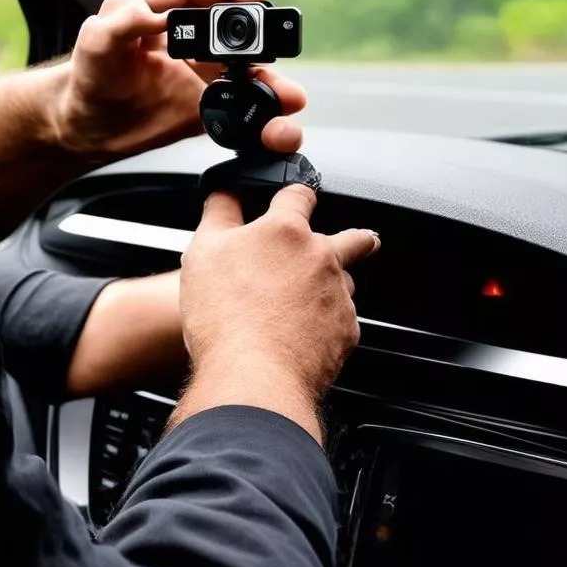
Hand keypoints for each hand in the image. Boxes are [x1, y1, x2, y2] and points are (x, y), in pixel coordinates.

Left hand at [54, 0, 306, 162]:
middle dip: (259, 35)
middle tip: (276, 35)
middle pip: (231, 32)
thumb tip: (150, 14)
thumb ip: (121, 22)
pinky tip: (276, 123)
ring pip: (245, 75)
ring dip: (271, 85)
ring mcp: (200, 75)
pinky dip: (261, 118)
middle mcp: (186, 40)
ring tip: (290, 98)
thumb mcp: (96, 43)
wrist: (86, 128)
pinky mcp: (206, 107)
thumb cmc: (87, 78)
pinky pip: (239, 110)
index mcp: (158, 14)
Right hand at [173, 186, 380, 442]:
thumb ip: (218, 214)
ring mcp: (338, 296)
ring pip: (344, 284)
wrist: (253, 375)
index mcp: (286, 232)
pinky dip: (327, 326)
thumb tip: (223, 192)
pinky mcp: (346, 332)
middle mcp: (321, 258)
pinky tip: (304, 336)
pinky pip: (342, 322)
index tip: (299, 199)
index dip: (297, 196)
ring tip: (306, 306)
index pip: (299, 196)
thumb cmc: (225, 316)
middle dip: (357, 239)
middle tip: (362, 241)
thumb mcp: (204, 252)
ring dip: (331, 289)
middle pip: (351, 239)